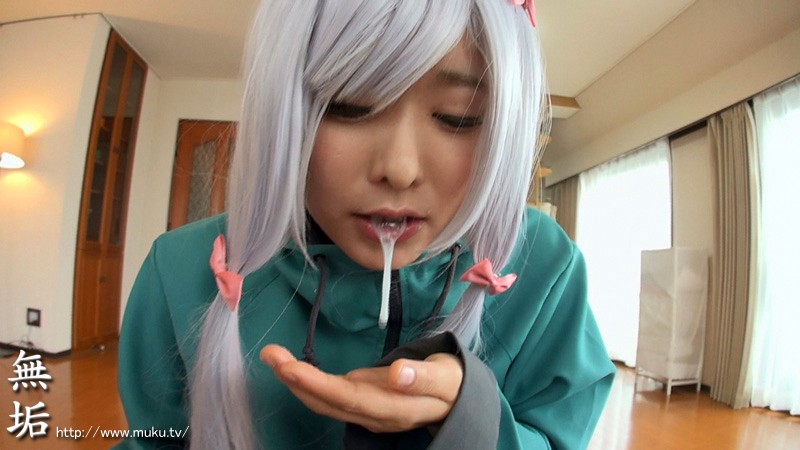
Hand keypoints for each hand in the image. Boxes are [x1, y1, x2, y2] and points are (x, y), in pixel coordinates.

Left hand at [260, 345, 463, 432]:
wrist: (457, 400)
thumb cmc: (452, 383)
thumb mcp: (447, 377)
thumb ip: (422, 377)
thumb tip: (396, 373)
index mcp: (394, 409)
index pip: (349, 399)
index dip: (318, 385)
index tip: (291, 368)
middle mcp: (373, 414)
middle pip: (328, 402)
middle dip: (296, 380)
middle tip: (270, 353)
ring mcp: (364, 409)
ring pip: (323, 400)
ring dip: (295, 380)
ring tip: (272, 355)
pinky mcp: (361, 400)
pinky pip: (328, 395)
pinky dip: (306, 381)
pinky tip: (289, 367)